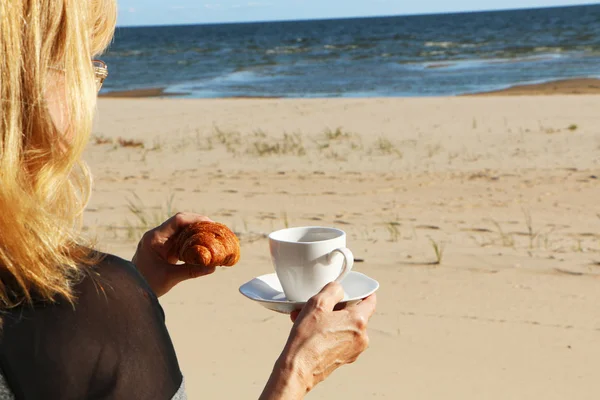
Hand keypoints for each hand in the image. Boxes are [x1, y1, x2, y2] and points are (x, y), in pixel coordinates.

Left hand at [132, 212, 215, 296]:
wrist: (130, 291)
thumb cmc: (145, 283)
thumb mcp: (169, 278)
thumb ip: (191, 271)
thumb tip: (213, 268)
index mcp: (154, 238)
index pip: (177, 221)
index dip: (195, 219)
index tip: (210, 224)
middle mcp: (157, 236)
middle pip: (181, 222)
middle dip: (199, 224)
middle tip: (215, 229)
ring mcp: (160, 241)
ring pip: (182, 230)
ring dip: (197, 232)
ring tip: (213, 235)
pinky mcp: (164, 248)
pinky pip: (181, 239)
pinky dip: (193, 241)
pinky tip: (204, 245)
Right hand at [260, 283, 376, 398]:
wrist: (298, 369)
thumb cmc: (307, 339)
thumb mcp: (317, 304)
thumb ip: (332, 290)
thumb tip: (339, 289)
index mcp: (358, 321)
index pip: (370, 300)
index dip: (362, 292)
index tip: (354, 290)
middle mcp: (361, 336)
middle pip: (354, 313)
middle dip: (335, 307)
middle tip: (318, 305)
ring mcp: (354, 349)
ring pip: (344, 326)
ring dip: (328, 319)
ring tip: (307, 319)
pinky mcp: (344, 358)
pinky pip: (340, 338)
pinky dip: (328, 332)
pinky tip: (310, 331)